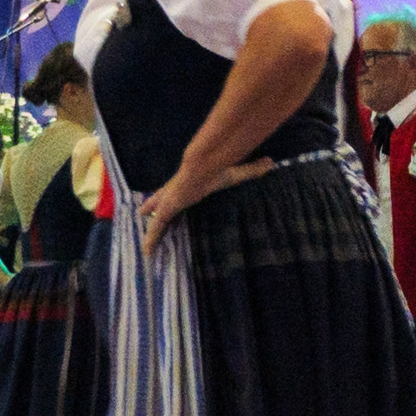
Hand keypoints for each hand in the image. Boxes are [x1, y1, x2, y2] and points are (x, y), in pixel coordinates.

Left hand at [138, 154, 274, 247]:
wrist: (204, 166)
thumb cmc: (217, 169)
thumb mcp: (238, 173)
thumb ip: (252, 170)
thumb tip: (272, 162)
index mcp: (188, 184)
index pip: (177, 191)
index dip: (170, 195)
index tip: (168, 200)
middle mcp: (175, 193)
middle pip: (159, 203)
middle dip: (151, 207)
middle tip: (144, 212)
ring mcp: (168, 202)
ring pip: (156, 219)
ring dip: (151, 230)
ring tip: (146, 243)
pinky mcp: (165, 210)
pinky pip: (155, 228)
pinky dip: (150, 240)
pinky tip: (146, 253)